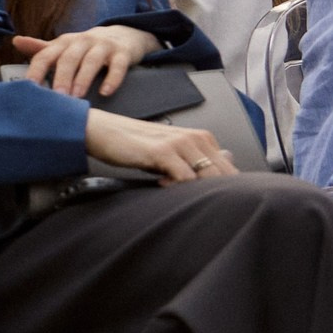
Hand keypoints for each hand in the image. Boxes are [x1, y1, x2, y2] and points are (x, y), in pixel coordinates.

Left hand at [9, 25, 160, 97]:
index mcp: (63, 43)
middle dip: (61, 78)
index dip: (36, 70)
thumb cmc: (85, 47)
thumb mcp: (64, 47)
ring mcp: (103, 46)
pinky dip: (112, 79)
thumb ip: (41, 49)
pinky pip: (118, 66)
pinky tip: (105, 92)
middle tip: (57, 97)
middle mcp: (82, 42)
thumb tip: (16, 42)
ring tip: (77, 97)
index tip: (29, 87)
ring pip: (91, 61)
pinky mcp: (122, 53)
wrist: (123, 35)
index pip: (45, 55)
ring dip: (83, 79)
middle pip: (68, 59)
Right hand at [84, 110, 236, 184]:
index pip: (229, 170)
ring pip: (208, 177)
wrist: (103, 131)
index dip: (222, 189)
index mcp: (202, 138)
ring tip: (172, 189)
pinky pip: (185, 178)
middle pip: (223, 175)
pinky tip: (160, 183)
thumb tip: (226, 163)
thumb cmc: (135, 144)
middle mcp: (196, 138)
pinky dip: (176, 187)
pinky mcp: (164, 151)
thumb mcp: (171, 151)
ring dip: (194, 190)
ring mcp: (181, 143)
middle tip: (191, 200)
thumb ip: (197, 158)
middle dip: (213, 193)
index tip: (205, 199)